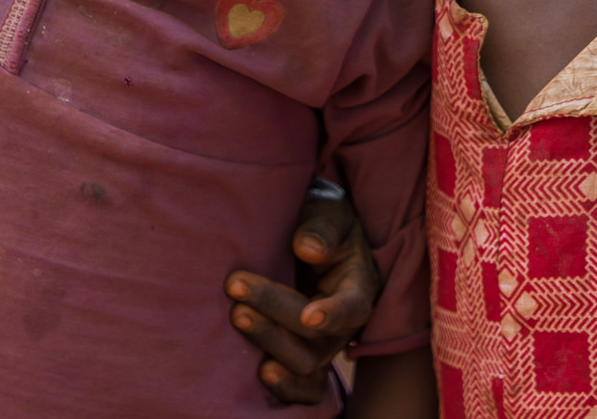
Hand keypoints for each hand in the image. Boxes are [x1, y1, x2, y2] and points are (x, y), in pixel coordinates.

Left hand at [224, 189, 378, 404]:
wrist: (307, 231)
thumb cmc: (321, 217)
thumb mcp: (328, 209)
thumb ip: (322, 227)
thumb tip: (308, 250)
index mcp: (359, 285)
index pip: (353, 307)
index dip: (334, 313)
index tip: (310, 315)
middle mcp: (343, 321)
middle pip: (318, 339)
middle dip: (277, 318)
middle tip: (237, 290)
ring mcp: (323, 341)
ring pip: (304, 362)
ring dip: (269, 341)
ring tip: (237, 314)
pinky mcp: (302, 351)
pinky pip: (302, 385)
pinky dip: (284, 386)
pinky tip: (259, 373)